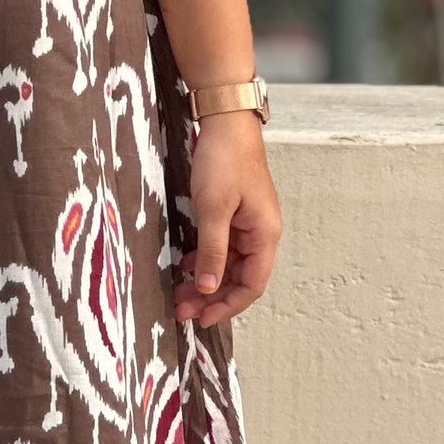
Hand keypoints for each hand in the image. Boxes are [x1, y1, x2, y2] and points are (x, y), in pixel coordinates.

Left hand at [172, 113, 280, 330]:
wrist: (226, 124)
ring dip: (206, 281)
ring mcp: (247, 224)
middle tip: (181, 311)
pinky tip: (186, 265)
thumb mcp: (213, 209)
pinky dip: (205, 259)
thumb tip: (210, 289)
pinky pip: (221, 247)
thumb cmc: (224, 162)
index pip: (251, 285)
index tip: (202, 319)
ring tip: (179, 293)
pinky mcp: (233, 214)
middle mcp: (260, 234)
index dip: (227, 306)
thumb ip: (212, 251)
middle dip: (211, 297)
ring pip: (227, 265)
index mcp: (264, 235)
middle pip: (238, 278)